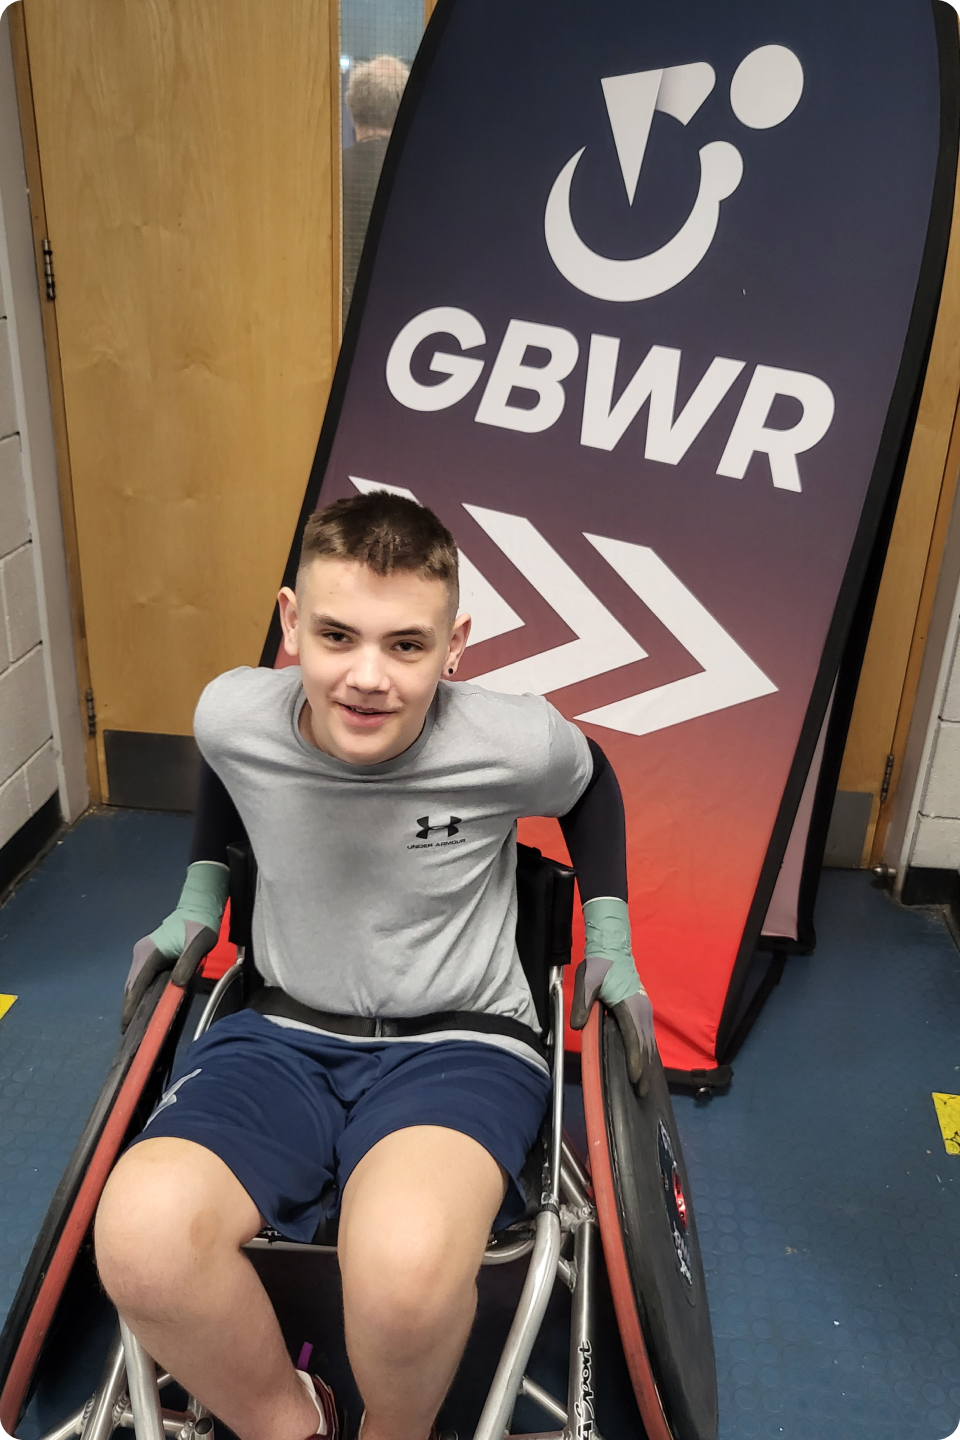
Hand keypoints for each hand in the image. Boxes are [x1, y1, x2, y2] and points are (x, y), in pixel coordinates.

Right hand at [121, 861, 228, 1030]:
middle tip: (130, 1033)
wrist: (199, 906)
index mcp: (149, 952)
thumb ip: (187, 963)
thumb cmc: (200, 925)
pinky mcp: (148, 954)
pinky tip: (146, 1005)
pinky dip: (141, 992)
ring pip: (135, 982)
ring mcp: (142, 953)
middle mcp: (140, 953)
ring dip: (134, 1001)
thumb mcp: (199, 944)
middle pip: (132, 986)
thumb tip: (176, 984)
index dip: (131, 1007)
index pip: (137, 985)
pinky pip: (141, 978)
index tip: (127, 1026)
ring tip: (136, 1024)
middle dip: (130, 1008)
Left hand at [568, 898, 657, 1093]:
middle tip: (642, 1092)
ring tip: (646, 1083)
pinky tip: (647, 1061)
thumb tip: (578, 1026)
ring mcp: (645, 1010)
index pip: (634, 1040)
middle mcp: (642, 1011)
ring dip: (649, 1063)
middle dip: (645, 1070)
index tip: (635, 1079)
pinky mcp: (644, 1009)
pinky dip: (649, 1051)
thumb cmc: (598, 966)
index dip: (635, 1061)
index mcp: (628, 1007)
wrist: (613, 948)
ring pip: (650, 1042)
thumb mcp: (585, 983)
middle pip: (647, 1046)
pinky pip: (649, 1035)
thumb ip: (582, 1004)